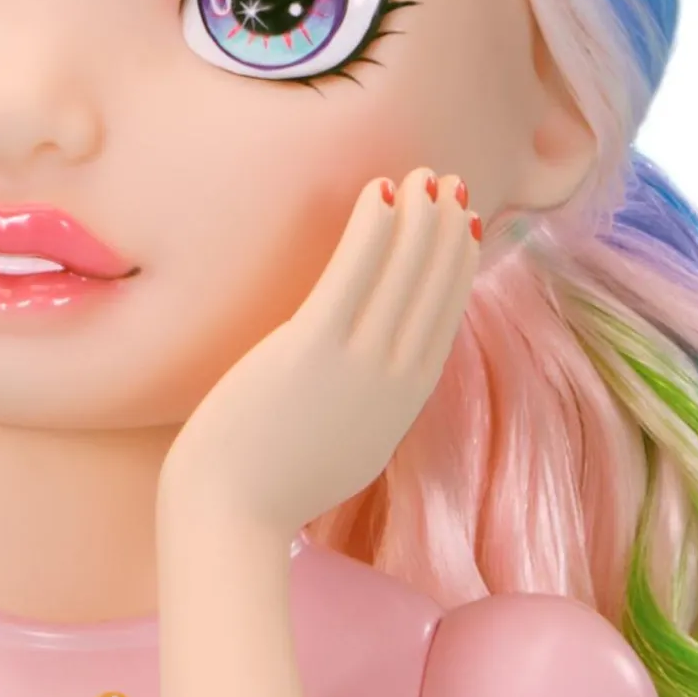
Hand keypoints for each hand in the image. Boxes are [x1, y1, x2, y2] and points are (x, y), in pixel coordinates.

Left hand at [157, 167, 482, 541]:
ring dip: (419, 220)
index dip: (457, 269)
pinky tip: (379, 194)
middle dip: (446, 233)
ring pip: (402, 277)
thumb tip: (374, 377)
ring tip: (426, 176)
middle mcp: (392, 382)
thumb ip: (369, 408)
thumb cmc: (269, 487)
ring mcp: (356, 366)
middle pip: (432, 292)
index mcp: (400, 404)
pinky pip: (351, 277)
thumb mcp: (344, 447)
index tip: (466, 227)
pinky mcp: (311, 351)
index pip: (442, 321)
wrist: (231, 520)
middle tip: (452, 184)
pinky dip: (372, 232)